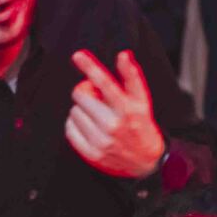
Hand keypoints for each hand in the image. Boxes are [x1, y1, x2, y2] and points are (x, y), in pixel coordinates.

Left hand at [66, 50, 166, 179]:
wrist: (146, 162)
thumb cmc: (141, 126)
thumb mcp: (142, 100)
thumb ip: (131, 76)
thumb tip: (123, 55)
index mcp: (126, 109)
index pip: (105, 82)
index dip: (90, 67)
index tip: (78, 56)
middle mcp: (112, 125)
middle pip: (81, 96)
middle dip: (86, 93)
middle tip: (96, 98)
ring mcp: (100, 141)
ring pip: (74, 112)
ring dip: (82, 110)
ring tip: (96, 115)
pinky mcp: (91, 153)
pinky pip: (70, 130)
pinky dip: (76, 125)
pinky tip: (89, 126)